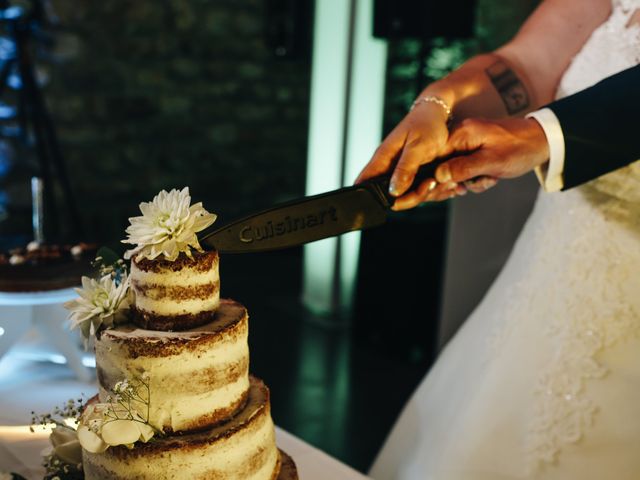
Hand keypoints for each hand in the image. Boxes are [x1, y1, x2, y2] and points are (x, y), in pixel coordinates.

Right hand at [355, 100, 454, 209]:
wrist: (438, 115)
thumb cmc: (426, 124)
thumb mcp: (418, 146)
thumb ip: (406, 168)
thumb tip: (393, 191)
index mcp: (383, 158)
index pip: (364, 182)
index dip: (370, 197)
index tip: (393, 200)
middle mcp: (388, 168)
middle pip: (388, 197)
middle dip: (407, 199)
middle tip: (427, 186)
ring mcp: (399, 173)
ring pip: (403, 197)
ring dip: (419, 194)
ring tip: (434, 181)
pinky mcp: (411, 175)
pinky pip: (413, 191)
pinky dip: (425, 190)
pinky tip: (434, 182)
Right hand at [427, 117, 549, 198]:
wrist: (544, 140)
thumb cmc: (520, 148)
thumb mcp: (493, 162)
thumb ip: (464, 168)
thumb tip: (438, 176)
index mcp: (461, 133)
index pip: (433, 157)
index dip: (435, 177)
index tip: (450, 189)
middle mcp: (459, 135)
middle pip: (440, 166)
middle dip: (455, 182)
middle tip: (469, 187)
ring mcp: (466, 144)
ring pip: (453, 172)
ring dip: (469, 182)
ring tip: (488, 179)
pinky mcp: (473, 151)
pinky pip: (465, 170)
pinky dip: (476, 179)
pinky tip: (490, 178)